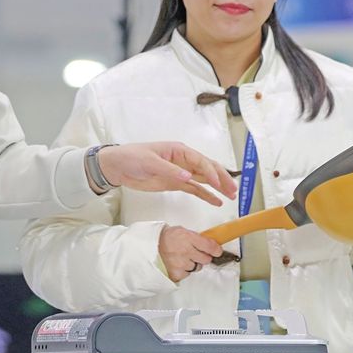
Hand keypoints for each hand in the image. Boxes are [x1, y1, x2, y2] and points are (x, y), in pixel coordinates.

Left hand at [96, 143, 236, 205]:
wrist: (118, 167)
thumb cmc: (132, 157)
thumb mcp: (149, 162)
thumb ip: (169, 170)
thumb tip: (188, 177)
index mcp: (179, 150)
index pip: (200, 161)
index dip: (211, 173)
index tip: (218, 184)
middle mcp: (183, 160)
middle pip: (208, 169)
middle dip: (222, 179)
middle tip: (233, 191)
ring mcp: (181, 172)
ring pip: (204, 179)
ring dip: (218, 187)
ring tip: (231, 196)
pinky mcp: (175, 183)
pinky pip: (194, 189)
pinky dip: (206, 195)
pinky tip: (216, 201)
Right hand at [159, 225, 223, 281]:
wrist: (149, 247)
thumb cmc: (165, 238)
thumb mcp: (181, 231)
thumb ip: (195, 238)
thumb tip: (209, 244)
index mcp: (187, 237)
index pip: (209, 246)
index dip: (216, 250)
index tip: (217, 251)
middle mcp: (185, 251)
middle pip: (206, 259)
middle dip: (203, 256)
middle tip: (196, 253)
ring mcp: (180, 264)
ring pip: (197, 267)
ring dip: (193, 264)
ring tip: (183, 258)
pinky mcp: (176, 274)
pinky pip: (187, 274)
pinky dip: (184, 270)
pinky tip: (177, 264)